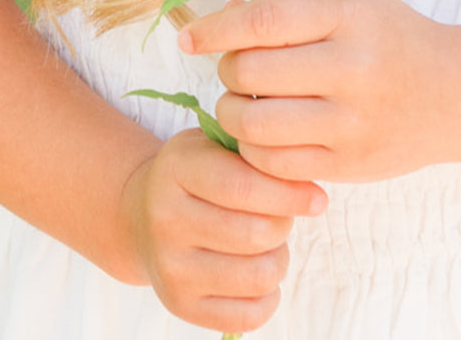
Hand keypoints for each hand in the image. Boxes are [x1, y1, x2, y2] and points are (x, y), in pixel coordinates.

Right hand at [123, 128, 326, 333]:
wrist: (143, 216)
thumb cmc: (199, 176)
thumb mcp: (217, 146)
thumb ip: (257, 152)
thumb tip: (306, 184)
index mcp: (176, 169)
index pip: (243, 187)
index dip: (289, 194)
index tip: (318, 198)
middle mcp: (165, 219)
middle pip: (257, 234)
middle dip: (284, 224)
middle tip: (280, 217)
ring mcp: (169, 266)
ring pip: (259, 275)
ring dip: (278, 258)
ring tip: (267, 243)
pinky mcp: (180, 304)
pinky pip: (249, 315)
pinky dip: (268, 296)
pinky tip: (257, 270)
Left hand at [178, 0, 460, 181]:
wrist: (456, 95)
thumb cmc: (394, 40)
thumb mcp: (353, 7)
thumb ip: (290, 12)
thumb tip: (219, 19)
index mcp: (351, 17)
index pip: (262, 21)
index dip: (214, 29)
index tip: (188, 38)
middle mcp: (353, 69)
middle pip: (250, 74)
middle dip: (228, 71)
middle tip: (239, 71)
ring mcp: (352, 122)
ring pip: (253, 126)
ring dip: (232, 114)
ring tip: (247, 104)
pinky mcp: (349, 164)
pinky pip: (274, 164)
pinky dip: (255, 149)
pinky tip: (266, 134)